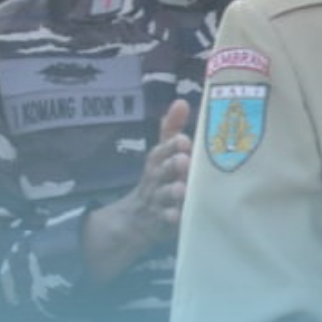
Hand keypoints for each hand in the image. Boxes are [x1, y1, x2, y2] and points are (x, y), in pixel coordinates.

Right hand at [127, 99, 193, 238]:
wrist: (137, 218)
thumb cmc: (160, 178)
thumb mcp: (163, 154)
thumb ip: (171, 129)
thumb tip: (180, 101)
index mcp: (158, 161)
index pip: (162, 150)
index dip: (171, 145)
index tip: (183, 140)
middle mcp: (156, 178)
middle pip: (161, 171)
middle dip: (172, 165)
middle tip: (184, 160)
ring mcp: (157, 200)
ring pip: (163, 195)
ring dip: (172, 191)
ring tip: (182, 188)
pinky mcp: (161, 221)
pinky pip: (165, 219)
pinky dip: (171, 218)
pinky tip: (178, 216)